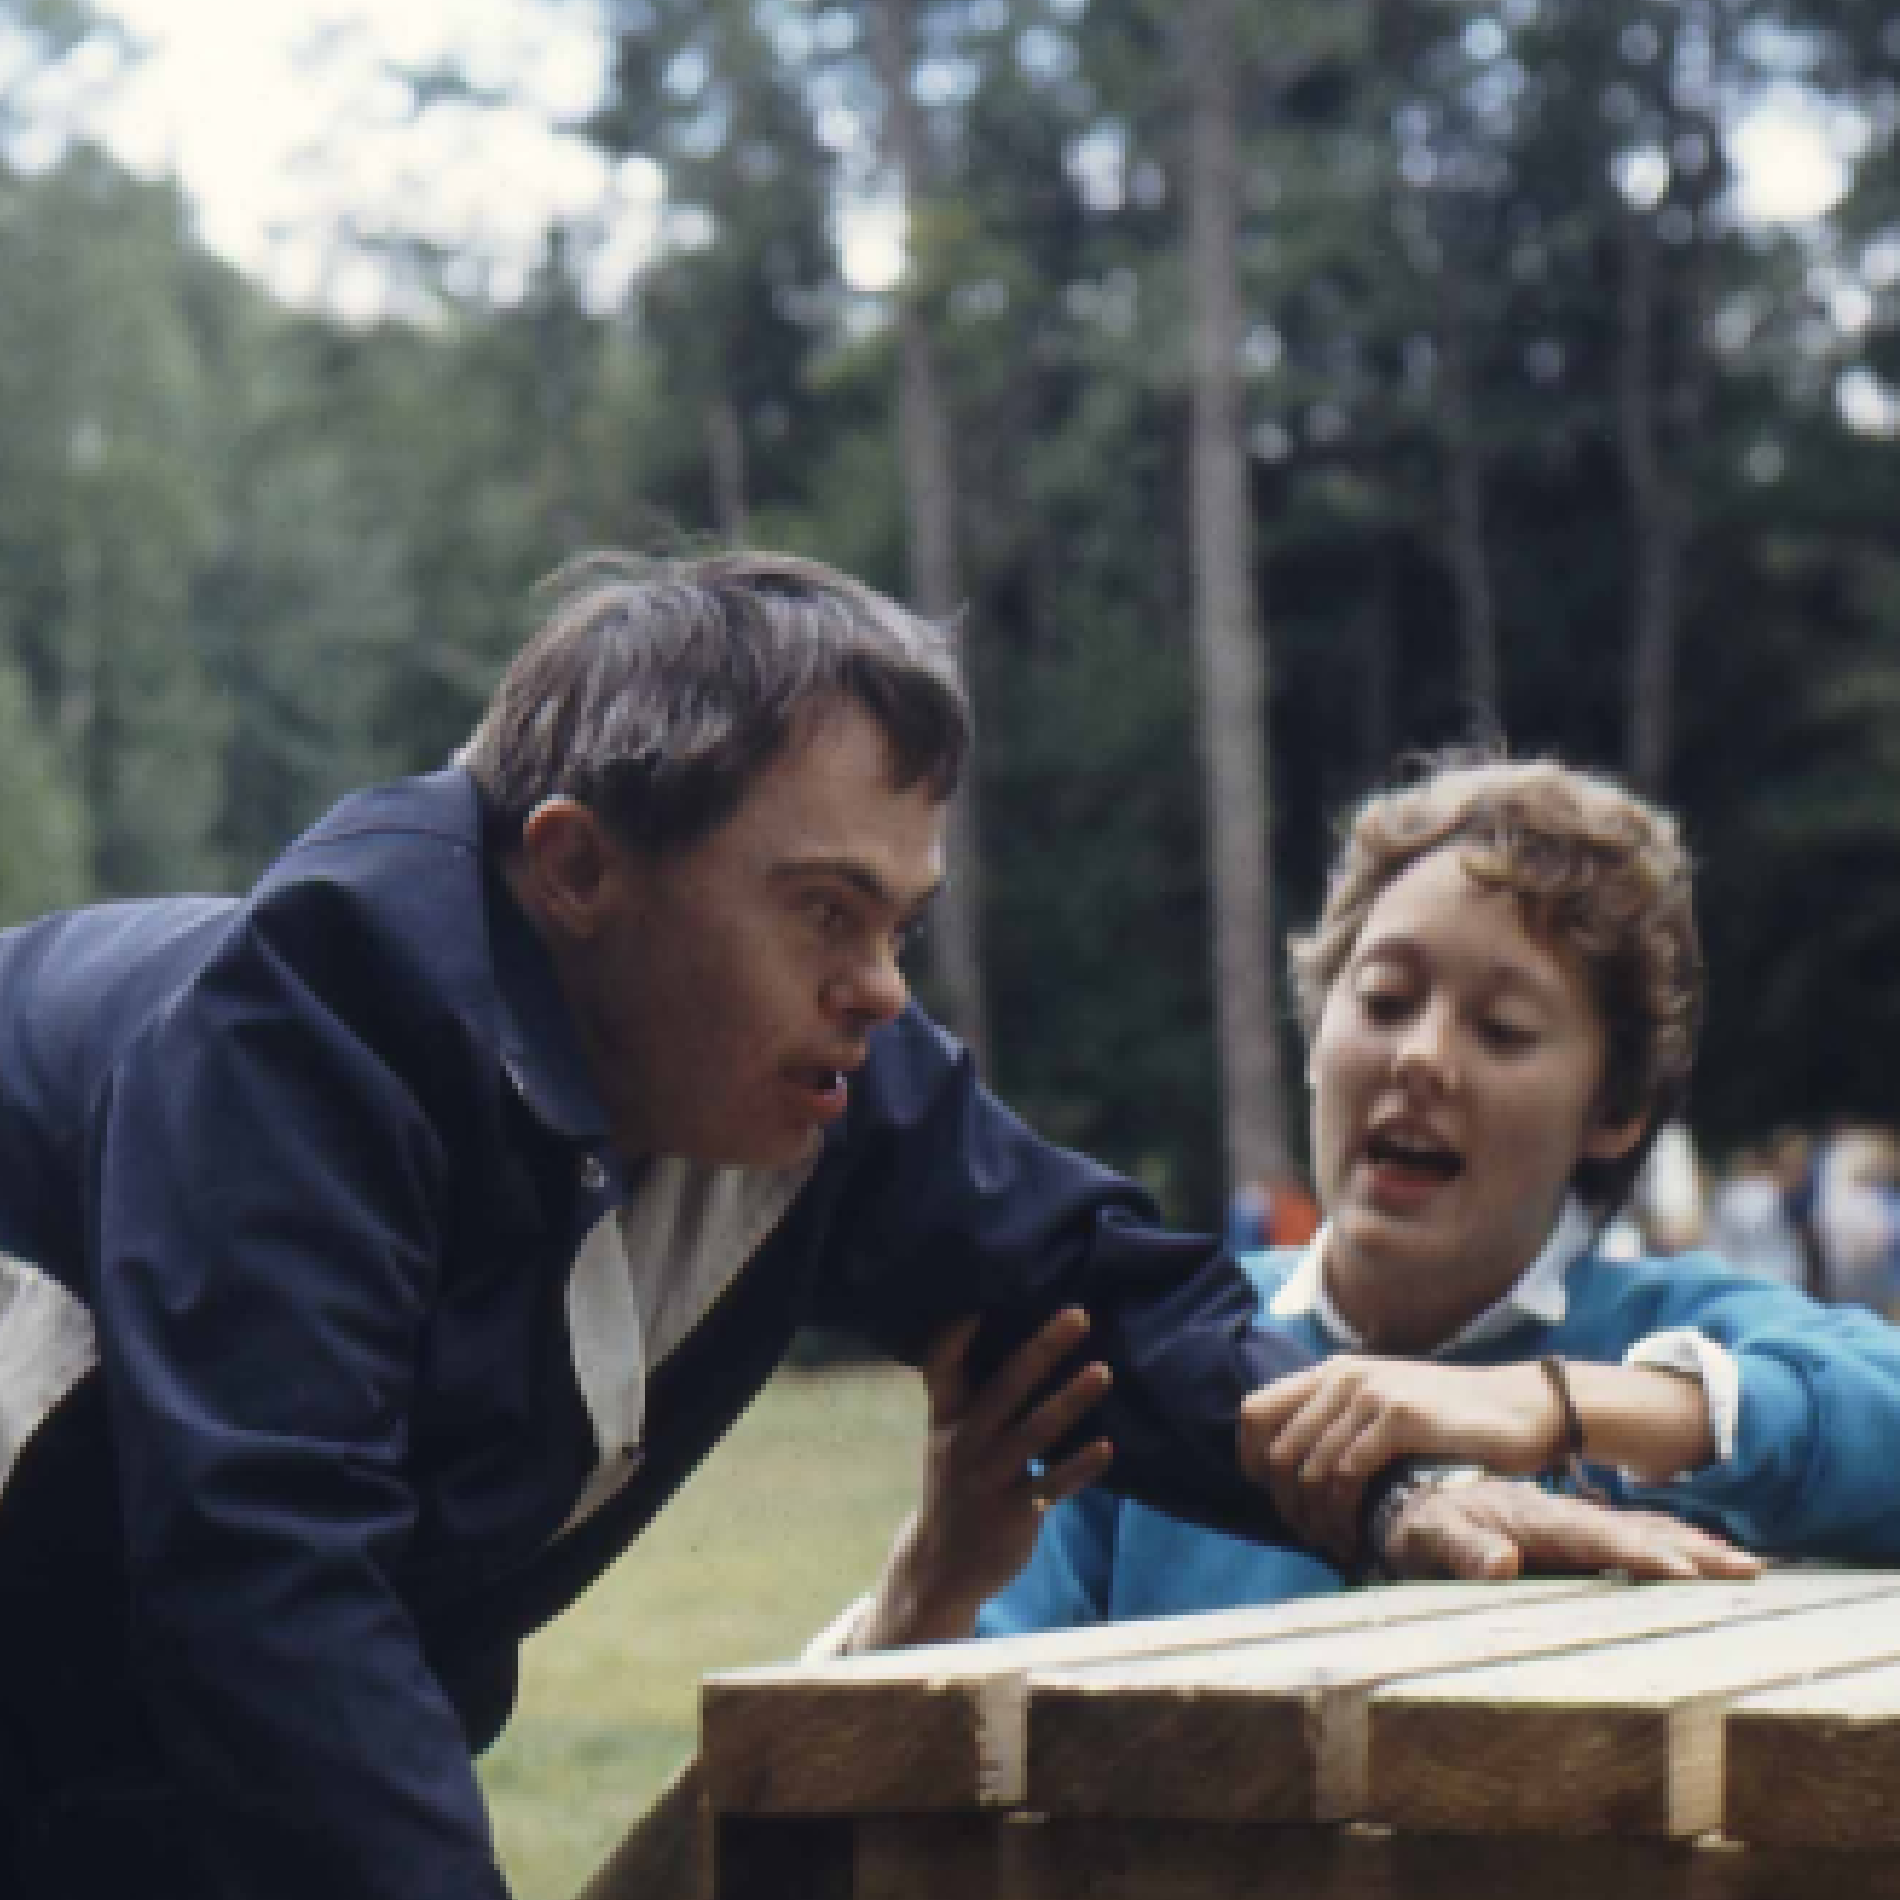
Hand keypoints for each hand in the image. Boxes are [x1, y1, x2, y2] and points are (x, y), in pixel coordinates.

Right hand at [852, 1308, 1114, 1648]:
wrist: (941, 1567)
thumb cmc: (956, 1485)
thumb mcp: (948, 1437)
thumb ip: (968, 1394)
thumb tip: (1002, 1335)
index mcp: (946, 1419)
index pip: (942, 1367)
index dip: (958, 1333)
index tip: (985, 1295)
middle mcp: (963, 1443)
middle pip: (1004, 1388)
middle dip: (1041, 1350)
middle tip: (1078, 1315)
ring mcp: (987, 1480)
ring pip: (1033, 1433)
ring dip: (1070, 1400)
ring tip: (1103, 1371)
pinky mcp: (1012, 1514)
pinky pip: (1051, 1486)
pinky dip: (1080, 1467)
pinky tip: (1107, 1447)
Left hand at [1239, 1357, 1562, 1559]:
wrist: (1523, 1408)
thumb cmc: (1454, 1420)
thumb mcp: (1386, 1409)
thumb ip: (1341, 1422)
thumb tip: (1291, 1466)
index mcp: (1333, 1372)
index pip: (1255, 1411)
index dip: (1250, 1459)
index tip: (1271, 1499)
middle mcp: (1343, 1376)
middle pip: (1275, 1448)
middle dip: (1285, 1502)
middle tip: (1308, 1536)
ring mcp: (1369, 1392)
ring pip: (1309, 1466)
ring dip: (1314, 1516)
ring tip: (1333, 1544)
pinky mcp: (1397, 1417)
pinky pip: (1346, 1473)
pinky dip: (1343, 1513)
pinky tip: (1355, 1536)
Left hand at [1381, 1476, 1761, 1583]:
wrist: (1402, 1497)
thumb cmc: (1415, 1522)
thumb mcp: (1427, 1536)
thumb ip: (1461, 1549)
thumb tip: (1502, 1564)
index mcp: (1528, 1518)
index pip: (1592, 1537)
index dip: (1635, 1553)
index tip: (1683, 1572)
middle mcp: (1555, 1518)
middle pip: (1631, 1531)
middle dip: (1687, 1550)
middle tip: (1744, 1568)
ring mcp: (1563, 1526)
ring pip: (1636, 1531)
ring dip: (1688, 1546)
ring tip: (1742, 1564)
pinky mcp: (1564, 1538)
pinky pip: (1623, 1538)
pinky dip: (1665, 1545)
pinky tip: (1699, 1558)